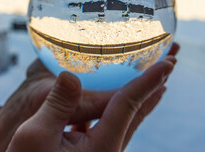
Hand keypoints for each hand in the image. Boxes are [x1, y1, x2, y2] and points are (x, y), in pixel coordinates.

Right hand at [6, 43, 178, 151]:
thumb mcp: (34, 135)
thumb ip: (56, 104)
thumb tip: (71, 75)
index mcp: (102, 146)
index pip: (129, 104)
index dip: (149, 81)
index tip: (168, 63)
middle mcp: (109, 149)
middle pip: (138, 111)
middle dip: (155, 86)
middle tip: (170, 62)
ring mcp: (102, 151)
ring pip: (128, 118)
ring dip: (140, 95)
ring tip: (153, 77)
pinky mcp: (93, 151)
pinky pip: (112, 123)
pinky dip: (120, 106)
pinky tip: (115, 96)